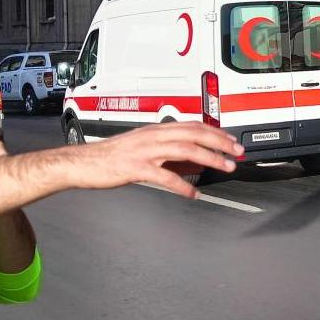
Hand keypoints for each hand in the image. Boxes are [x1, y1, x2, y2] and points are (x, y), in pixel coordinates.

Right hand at [66, 122, 240, 197]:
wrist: (81, 163)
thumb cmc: (110, 156)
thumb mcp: (142, 144)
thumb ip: (164, 147)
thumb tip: (189, 156)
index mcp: (156, 130)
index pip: (193, 125)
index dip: (215, 132)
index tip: (232, 140)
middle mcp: (153, 136)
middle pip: (194, 134)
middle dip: (220, 142)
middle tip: (237, 152)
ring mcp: (145, 151)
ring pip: (185, 150)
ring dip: (209, 158)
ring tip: (225, 167)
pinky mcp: (135, 168)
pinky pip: (164, 177)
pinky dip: (182, 186)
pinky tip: (193, 194)